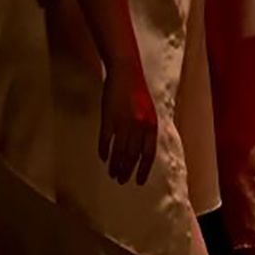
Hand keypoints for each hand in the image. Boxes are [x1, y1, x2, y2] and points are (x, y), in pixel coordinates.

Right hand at [99, 62, 157, 184]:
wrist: (126, 73)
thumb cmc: (138, 92)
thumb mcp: (149, 112)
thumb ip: (146, 130)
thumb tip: (142, 151)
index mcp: (151, 125)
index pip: (149, 154)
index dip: (143, 169)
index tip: (138, 181)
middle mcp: (139, 126)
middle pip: (133, 155)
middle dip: (127, 170)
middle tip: (121, 180)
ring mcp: (123, 122)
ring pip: (119, 150)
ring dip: (115, 164)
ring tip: (112, 173)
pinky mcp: (109, 118)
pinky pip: (105, 139)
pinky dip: (104, 150)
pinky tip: (102, 158)